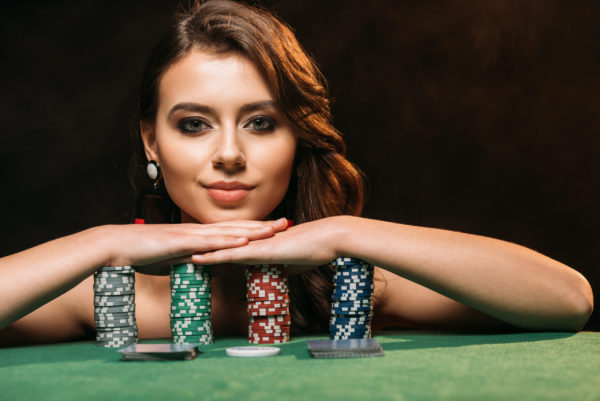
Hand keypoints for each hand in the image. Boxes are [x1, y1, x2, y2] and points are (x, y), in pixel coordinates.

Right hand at [104, 218, 288, 274]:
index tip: (274, 229)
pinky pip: (210, 241)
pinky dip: (229, 240)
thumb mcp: (175, 261)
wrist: (118, 246)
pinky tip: (245, 240)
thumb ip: (195, 262)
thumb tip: (212, 269)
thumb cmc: (143, 254)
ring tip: (275, 229)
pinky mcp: (182, 241)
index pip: (232, 231)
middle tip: (286, 223)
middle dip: (263, 225)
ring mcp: (192, 234)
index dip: (254, 229)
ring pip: (229, 231)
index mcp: (199, 235)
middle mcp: (199, 231)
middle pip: (237, 227)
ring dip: (253, 229)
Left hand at [190, 216, 346, 273]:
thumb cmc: (315, 250)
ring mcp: (254, 244)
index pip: (228, 249)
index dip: (208, 252)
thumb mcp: (292, 263)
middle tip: (172, 253)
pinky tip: (197, 259)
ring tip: (175, 255)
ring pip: (219, 248)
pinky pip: (231, 254)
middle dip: (195, 250)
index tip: (190, 256)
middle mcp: (252, 242)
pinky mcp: (259, 250)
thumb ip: (280, 268)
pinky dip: (213, 256)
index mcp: (258, 245)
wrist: (328, 239)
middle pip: (218, 246)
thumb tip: (276, 275)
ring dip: (197, 253)